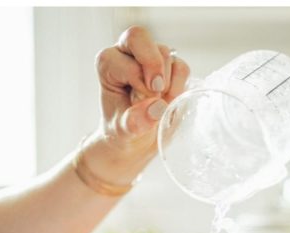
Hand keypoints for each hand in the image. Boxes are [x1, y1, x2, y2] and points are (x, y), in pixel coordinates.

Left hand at [86, 26, 189, 177]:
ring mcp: (150, 56)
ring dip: (168, 83)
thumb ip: (134, 121)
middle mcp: (125, 53)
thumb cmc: (124, 129)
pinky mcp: (170, 65)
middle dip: (154, 65)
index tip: (144, 104)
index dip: (141, 84)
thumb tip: (156, 108)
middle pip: (139, 37)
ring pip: (165, 54)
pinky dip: (181, 86)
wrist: (137, 138)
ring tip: (159, 102)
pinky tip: (169, 99)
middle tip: (158, 90)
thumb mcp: (123, 131)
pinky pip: (182, 67)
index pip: (127, 63)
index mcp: (107, 64)